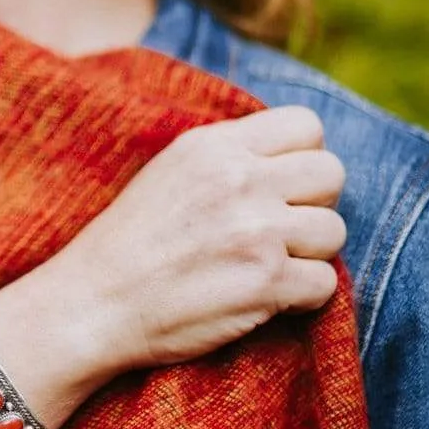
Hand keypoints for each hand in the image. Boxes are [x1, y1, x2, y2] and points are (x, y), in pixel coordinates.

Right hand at [39, 106, 346, 384]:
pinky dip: (302, 297)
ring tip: (269, 266)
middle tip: (282, 229)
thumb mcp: (172, 169)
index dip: (303, 158)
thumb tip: (291, 154)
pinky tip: (265, 297)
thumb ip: (230, 154)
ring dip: (310, 254)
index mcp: (214, 146)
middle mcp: (240, 180)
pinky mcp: (266, 282)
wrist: (94, 303)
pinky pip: (325, 283)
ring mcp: (256, 231)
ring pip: (334, 231)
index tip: (282, 187)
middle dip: (315, 203)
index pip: (306, 125)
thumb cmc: (130, 241)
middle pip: (331, 173)